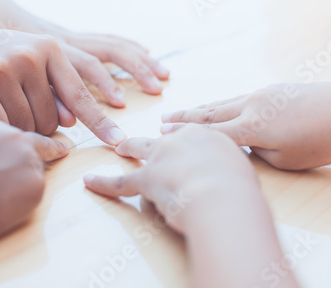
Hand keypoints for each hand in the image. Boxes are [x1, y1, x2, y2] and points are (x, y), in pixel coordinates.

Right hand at [0, 26, 126, 144]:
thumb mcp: (22, 63)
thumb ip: (50, 87)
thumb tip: (70, 122)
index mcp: (48, 46)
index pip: (82, 90)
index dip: (100, 119)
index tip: (117, 141)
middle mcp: (28, 54)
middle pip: (52, 118)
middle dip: (40, 128)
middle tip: (16, 117)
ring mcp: (1, 68)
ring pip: (27, 125)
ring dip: (16, 131)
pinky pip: (0, 126)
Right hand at [0, 119, 68, 241]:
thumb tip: (8, 160)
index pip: (21, 134)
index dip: (35, 145)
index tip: (59, 148)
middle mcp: (15, 137)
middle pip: (34, 151)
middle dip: (27, 167)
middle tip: (21, 181)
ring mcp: (29, 157)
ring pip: (35, 172)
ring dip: (23, 185)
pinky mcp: (37, 181)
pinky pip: (35, 192)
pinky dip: (23, 201)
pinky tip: (1, 205)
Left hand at [7, 19, 169, 106]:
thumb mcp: (9, 81)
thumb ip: (36, 99)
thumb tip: (68, 120)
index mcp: (47, 57)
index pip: (80, 87)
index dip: (99, 111)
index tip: (116, 130)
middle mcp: (64, 43)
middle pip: (108, 54)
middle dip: (136, 72)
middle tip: (157, 90)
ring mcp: (70, 36)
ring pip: (111, 44)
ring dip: (139, 60)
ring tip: (162, 74)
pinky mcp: (72, 34)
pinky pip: (105, 38)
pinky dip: (127, 45)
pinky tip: (143, 51)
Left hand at [83, 125, 256, 232]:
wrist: (222, 195)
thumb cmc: (239, 190)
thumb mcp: (241, 173)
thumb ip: (229, 169)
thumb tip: (227, 178)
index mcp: (206, 137)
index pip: (190, 134)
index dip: (182, 138)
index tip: (177, 139)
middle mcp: (180, 141)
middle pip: (162, 137)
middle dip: (154, 138)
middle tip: (148, 139)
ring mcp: (160, 156)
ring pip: (139, 148)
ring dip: (128, 148)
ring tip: (119, 149)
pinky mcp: (144, 177)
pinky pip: (119, 183)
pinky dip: (103, 184)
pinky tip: (89, 182)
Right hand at [161, 83, 330, 169]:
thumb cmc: (320, 141)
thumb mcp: (283, 159)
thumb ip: (255, 149)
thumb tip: (242, 141)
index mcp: (252, 127)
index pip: (211, 133)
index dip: (185, 134)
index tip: (164, 133)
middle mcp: (251, 106)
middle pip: (209, 113)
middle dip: (184, 117)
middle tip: (162, 119)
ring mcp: (260, 94)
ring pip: (221, 103)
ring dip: (198, 109)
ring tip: (180, 112)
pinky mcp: (271, 89)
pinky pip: (236, 99)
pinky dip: (219, 106)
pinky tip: (213, 108)